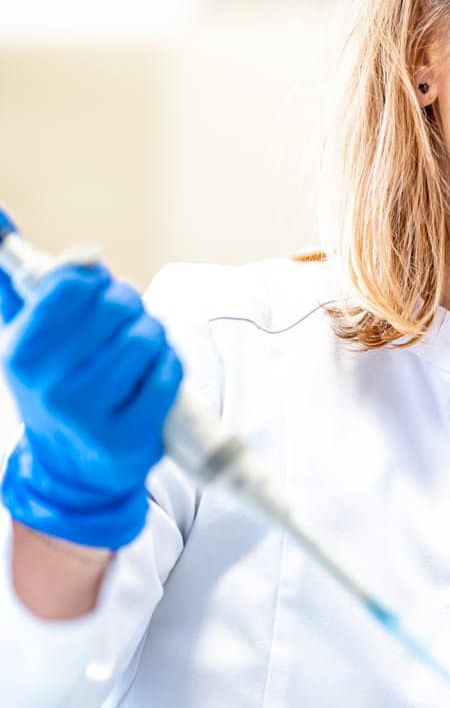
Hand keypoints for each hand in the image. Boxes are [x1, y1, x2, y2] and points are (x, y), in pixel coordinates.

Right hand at [1, 264, 183, 549]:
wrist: (73, 464)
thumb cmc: (59, 385)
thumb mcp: (32, 338)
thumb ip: (37, 287)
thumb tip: (60, 243)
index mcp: (21, 351)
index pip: (69, 284)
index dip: (96, 278)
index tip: (98, 285)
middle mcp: (49, 382)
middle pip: (116, 307)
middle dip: (130, 305)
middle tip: (127, 318)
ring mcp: (89, 413)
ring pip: (147, 339)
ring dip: (154, 335)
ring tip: (141, 348)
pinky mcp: (129, 436)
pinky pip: (168, 376)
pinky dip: (170, 367)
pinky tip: (153, 376)